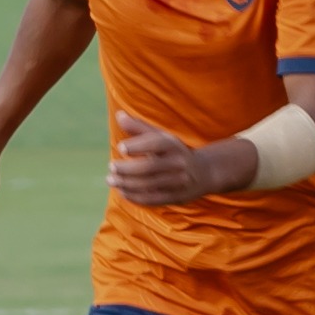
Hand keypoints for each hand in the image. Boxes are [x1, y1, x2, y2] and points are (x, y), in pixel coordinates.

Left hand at [106, 117, 241, 206]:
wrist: (204, 173)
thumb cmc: (174, 151)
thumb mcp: (161, 137)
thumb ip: (139, 127)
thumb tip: (119, 115)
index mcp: (173, 145)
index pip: (156, 143)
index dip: (138, 145)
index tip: (120, 147)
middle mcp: (178, 163)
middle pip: (149, 167)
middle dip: (127, 169)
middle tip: (111, 167)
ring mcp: (178, 182)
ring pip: (148, 185)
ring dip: (126, 184)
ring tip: (111, 180)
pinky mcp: (175, 197)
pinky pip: (152, 199)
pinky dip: (134, 197)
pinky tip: (122, 191)